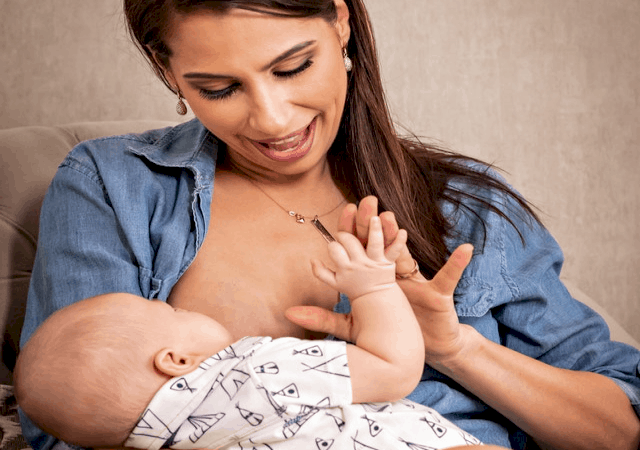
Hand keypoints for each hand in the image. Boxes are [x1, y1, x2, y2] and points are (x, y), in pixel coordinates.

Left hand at [290, 197, 473, 364]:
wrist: (422, 350)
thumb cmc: (389, 332)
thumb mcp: (353, 326)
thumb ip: (324, 317)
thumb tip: (289, 312)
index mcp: (376, 279)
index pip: (362, 252)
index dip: (354, 233)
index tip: (345, 211)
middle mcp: (396, 275)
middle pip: (382, 246)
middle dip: (374, 225)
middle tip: (367, 202)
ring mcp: (417, 283)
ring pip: (408, 257)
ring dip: (400, 239)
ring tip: (393, 220)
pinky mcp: (437, 297)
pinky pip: (448, 279)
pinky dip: (457, 264)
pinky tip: (466, 250)